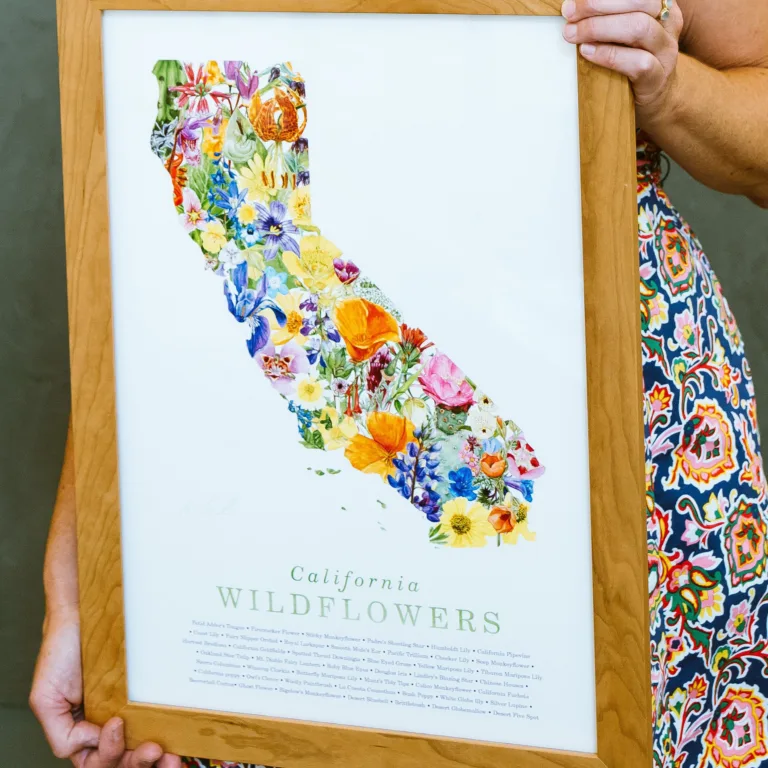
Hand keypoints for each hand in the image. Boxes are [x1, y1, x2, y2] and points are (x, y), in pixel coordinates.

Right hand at [30, 613, 180, 766]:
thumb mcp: (46, 699)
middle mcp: (107, 725)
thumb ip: (60, 732)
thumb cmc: (62, 653)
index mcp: (84, 732)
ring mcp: (129, 710)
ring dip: (156, 758)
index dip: (110, 753)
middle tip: (153, 750)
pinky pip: (160, 719)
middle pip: (124, 760)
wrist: (82, 614)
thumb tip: (91, 742)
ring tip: (170, 755)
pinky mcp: (146, 693)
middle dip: (138, 762)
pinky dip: (168, 733)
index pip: (98, 761)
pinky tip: (177, 737)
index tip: (116, 723)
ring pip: (143, 748)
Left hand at [561, 0, 683, 120]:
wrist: (659, 97)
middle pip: (639, 2)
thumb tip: (574, 7)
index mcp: (660, 5)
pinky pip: (637, 62)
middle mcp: (667, 23)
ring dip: (599, 28)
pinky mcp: (657, 77)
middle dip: (598, 4)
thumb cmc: (634, 59)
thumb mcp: (625, 31)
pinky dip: (608, 55)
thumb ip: (610, 16)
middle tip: (568, 12)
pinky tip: (587, 52)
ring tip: (571, 34)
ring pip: (638, 28)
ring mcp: (665, 50)